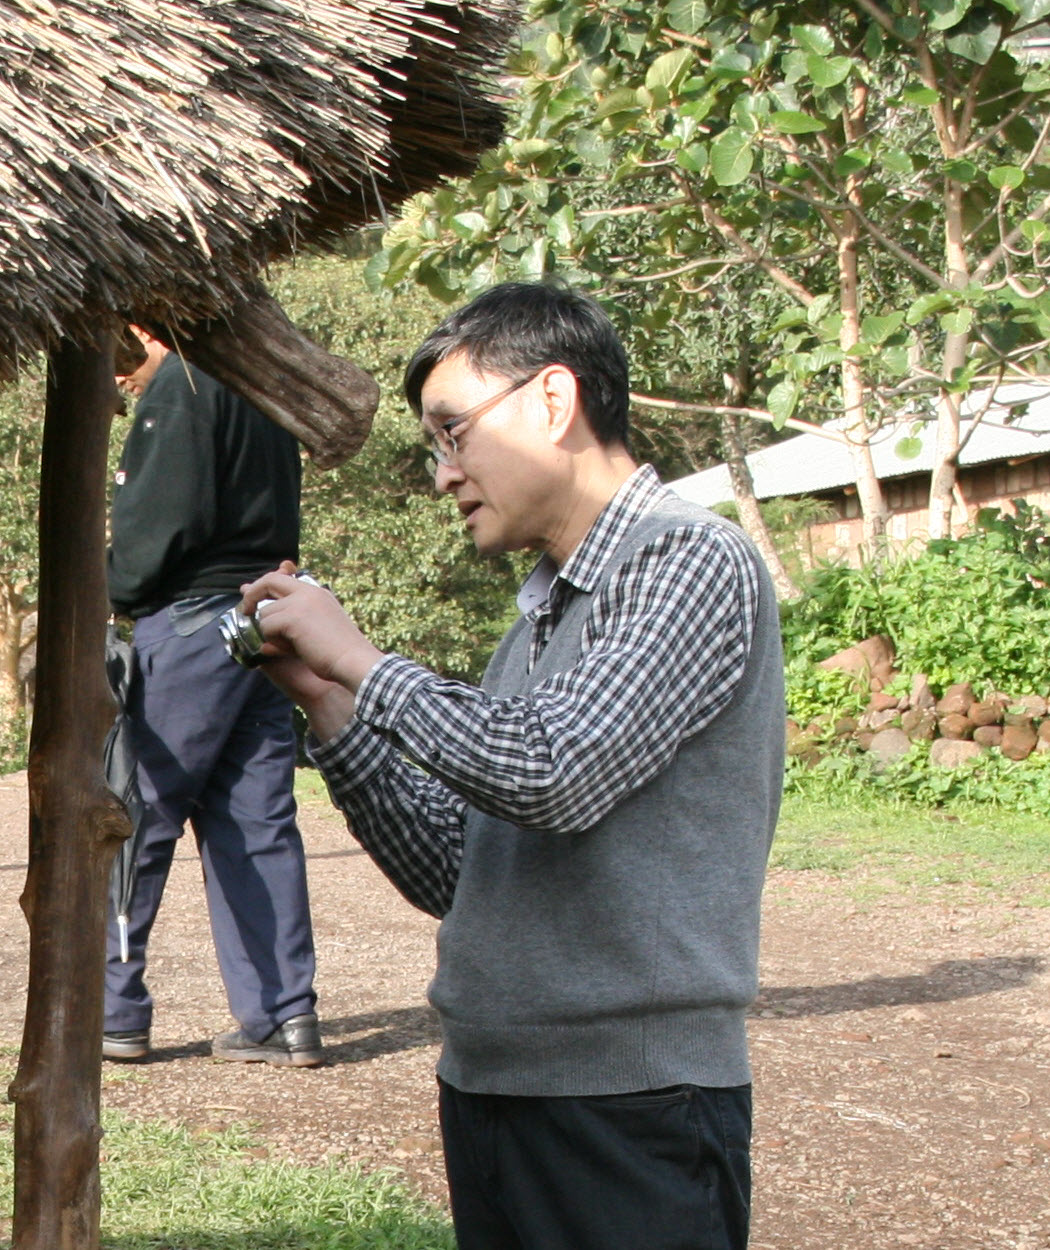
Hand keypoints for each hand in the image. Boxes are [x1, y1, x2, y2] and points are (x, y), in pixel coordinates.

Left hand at [239, 562, 384, 694]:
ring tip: (290, 646)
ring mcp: (300, 602)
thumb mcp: (318, 627)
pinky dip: (273, 642)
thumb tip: (263, 618)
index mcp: (318, 593)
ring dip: (270, 632)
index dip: (265, 584)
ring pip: (265, 613)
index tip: (250, 591)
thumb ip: (294, 619)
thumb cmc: (339, 652)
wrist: (353, 661)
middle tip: (245, 609)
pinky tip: (290, 650)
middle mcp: (308, 592)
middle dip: (252, 594)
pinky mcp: (292, 617)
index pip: (284, 577)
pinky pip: (266, 626)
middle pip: (269, 581)